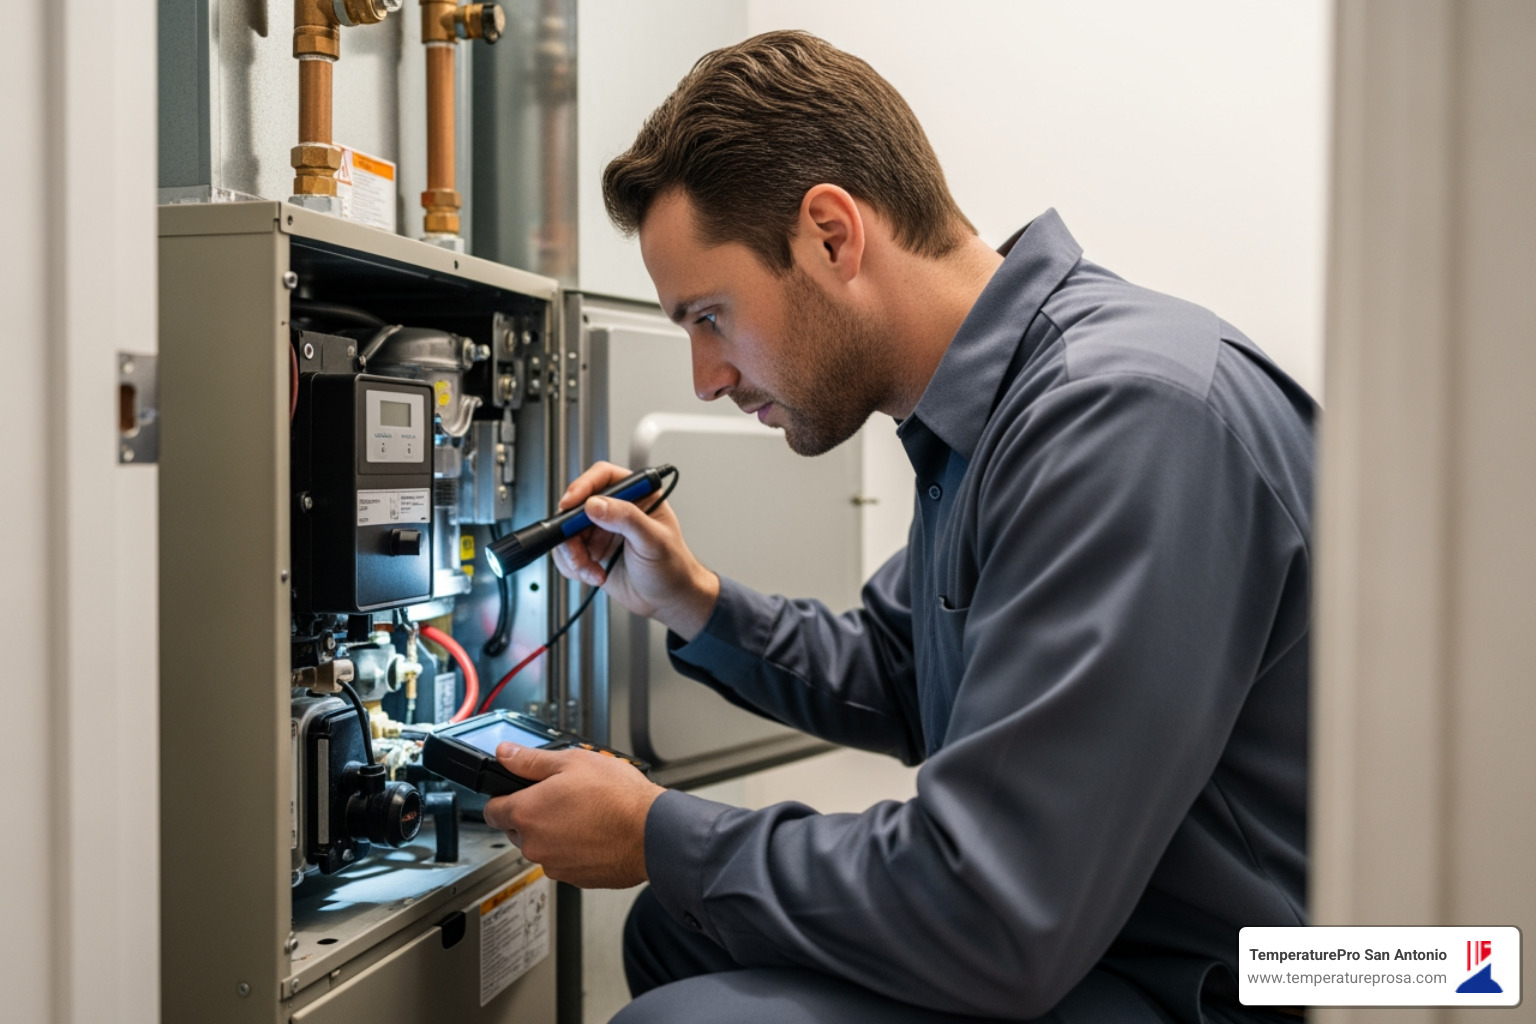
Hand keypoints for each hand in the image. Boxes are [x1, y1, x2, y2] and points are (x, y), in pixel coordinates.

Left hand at [481, 742, 665, 888]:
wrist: (652, 833)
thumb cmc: (617, 798)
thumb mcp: (572, 762)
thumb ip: (530, 760)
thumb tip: (505, 753)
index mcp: (526, 814)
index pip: (492, 810)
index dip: (504, 796)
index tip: (517, 791)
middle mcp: (534, 845)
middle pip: (517, 828)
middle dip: (533, 813)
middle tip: (563, 796)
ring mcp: (554, 865)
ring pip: (542, 845)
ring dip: (555, 832)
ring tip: (585, 813)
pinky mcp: (575, 878)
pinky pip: (564, 860)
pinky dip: (574, 848)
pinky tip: (595, 831)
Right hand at [551, 461, 719, 640]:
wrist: (668, 600)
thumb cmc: (673, 568)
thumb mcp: (654, 540)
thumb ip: (627, 519)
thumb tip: (596, 504)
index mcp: (636, 496)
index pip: (603, 477)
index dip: (583, 486)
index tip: (571, 504)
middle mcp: (615, 510)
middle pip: (576, 505)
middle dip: (571, 531)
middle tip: (577, 548)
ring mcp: (600, 531)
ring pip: (566, 532)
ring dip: (573, 554)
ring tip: (592, 570)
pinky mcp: (591, 552)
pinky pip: (566, 554)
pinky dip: (573, 567)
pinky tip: (595, 575)